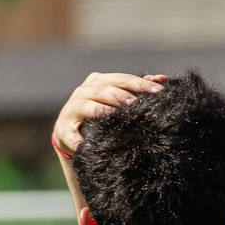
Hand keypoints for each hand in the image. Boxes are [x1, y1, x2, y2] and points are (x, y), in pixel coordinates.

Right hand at [52, 72, 166, 155]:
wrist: (77, 139)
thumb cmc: (104, 118)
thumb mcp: (119, 103)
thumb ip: (137, 90)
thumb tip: (163, 79)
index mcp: (98, 82)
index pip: (121, 79)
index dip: (140, 84)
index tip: (159, 92)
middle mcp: (83, 92)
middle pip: (103, 90)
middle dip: (120, 95)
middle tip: (135, 103)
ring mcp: (70, 109)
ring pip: (85, 105)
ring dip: (98, 110)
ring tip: (111, 115)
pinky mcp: (62, 129)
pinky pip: (69, 134)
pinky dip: (75, 140)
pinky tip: (83, 145)